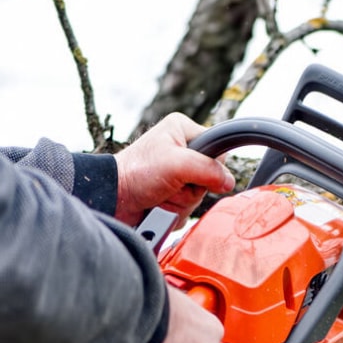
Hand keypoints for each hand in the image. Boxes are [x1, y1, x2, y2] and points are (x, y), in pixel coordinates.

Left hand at [114, 113, 234, 226]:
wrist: (113, 199)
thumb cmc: (136, 172)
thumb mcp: (176, 164)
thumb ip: (207, 169)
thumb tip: (229, 182)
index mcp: (183, 131)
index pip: (219, 150)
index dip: (211, 167)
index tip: (193, 174)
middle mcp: (182, 151)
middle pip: (210, 178)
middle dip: (191, 189)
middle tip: (169, 185)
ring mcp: (178, 176)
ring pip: (199, 197)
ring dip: (180, 202)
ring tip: (160, 195)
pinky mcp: (172, 195)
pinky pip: (187, 209)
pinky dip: (174, 212)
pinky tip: (158, 204)